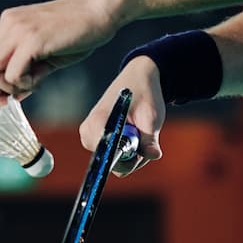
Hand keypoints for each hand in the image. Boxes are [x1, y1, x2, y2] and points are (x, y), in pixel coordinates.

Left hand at [0, 0, 124, 104]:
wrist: (102, 10)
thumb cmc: (80, 30)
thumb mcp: (47, 51)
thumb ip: (28, 68)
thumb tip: (15, 93)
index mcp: (11, 23)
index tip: (9, 96)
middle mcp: (9, 23)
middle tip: (12, 102)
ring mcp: (19, 30)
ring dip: (8, 87)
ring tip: (32, 85)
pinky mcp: (32, 39)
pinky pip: (13, 73)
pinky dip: (23, 84)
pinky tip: (40, 79)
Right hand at [80, 56, 165, 176]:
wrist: (138, 78)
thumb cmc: (144, 94)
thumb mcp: (151, 115)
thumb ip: (150, 138)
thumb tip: (154, 155)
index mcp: (98, 123)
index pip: (106, 157)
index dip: (124, 159)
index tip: (138, 153)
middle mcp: (89, 132)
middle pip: (112, 164)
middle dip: (132, 157)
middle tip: (143, 137)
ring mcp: (91, 137)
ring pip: (115, 162)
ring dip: (133, 154)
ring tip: (139, 132)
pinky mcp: (97, 139)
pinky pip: (115, 157)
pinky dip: (128, 151)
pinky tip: (133, 134)